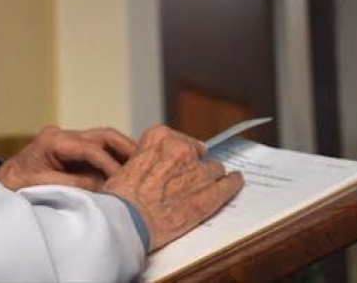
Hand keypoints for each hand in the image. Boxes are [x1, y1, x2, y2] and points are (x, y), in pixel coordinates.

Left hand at [0, 125, 136, 190]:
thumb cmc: (13, 186)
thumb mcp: (40, 185)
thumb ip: (72, 184)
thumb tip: (103, 187)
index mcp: (53, 140)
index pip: (91, 148)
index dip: (110, 164)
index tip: (123, 181)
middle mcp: (63, 136)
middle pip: (103, 135)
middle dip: (125, 148)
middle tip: (145, 163)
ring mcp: (68, 143)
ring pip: (104, 141)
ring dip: (122, 154)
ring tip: (141, 168)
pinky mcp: (71, 153)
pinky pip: (98, 152)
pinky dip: (113, 160)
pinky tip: (125, 173)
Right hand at [102, 125, 242, 251]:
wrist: (126, 220)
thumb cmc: (121, 197)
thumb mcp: (127, 164)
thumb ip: (148, 158)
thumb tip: (156, 167)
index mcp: (159, 137)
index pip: (180, 139)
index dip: (180, 153)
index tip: (179, 161)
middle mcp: (181, 149)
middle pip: (199, 153)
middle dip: (194, 165)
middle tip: (185, 179)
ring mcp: (198, 172)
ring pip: (214, 168)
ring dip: (209, 177)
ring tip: (205, 186)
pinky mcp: (210, 194)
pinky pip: (230, 184)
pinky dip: (233, 183)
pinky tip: (235, 181)